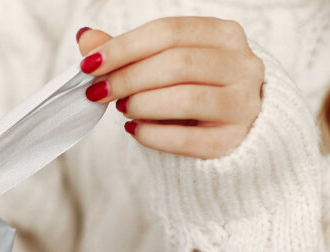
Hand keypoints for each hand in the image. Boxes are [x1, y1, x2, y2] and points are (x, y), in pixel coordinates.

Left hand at [76, 18, 263, 158]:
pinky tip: (135, 130)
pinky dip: (152, 134)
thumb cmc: (191, 92)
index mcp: (224, 35)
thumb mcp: (162, 66)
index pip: (169, 31)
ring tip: (123, 109)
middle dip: (128, 78)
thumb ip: (128, 54)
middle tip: (100, 91)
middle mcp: (242, 65)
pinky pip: (185, 138)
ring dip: (142, 104)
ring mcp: (242, 104)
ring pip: (185, 98)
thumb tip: (86, 38)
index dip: (125, 47)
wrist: (230, 134)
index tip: (90, 65)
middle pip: (177, 63)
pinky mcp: (232, 141)